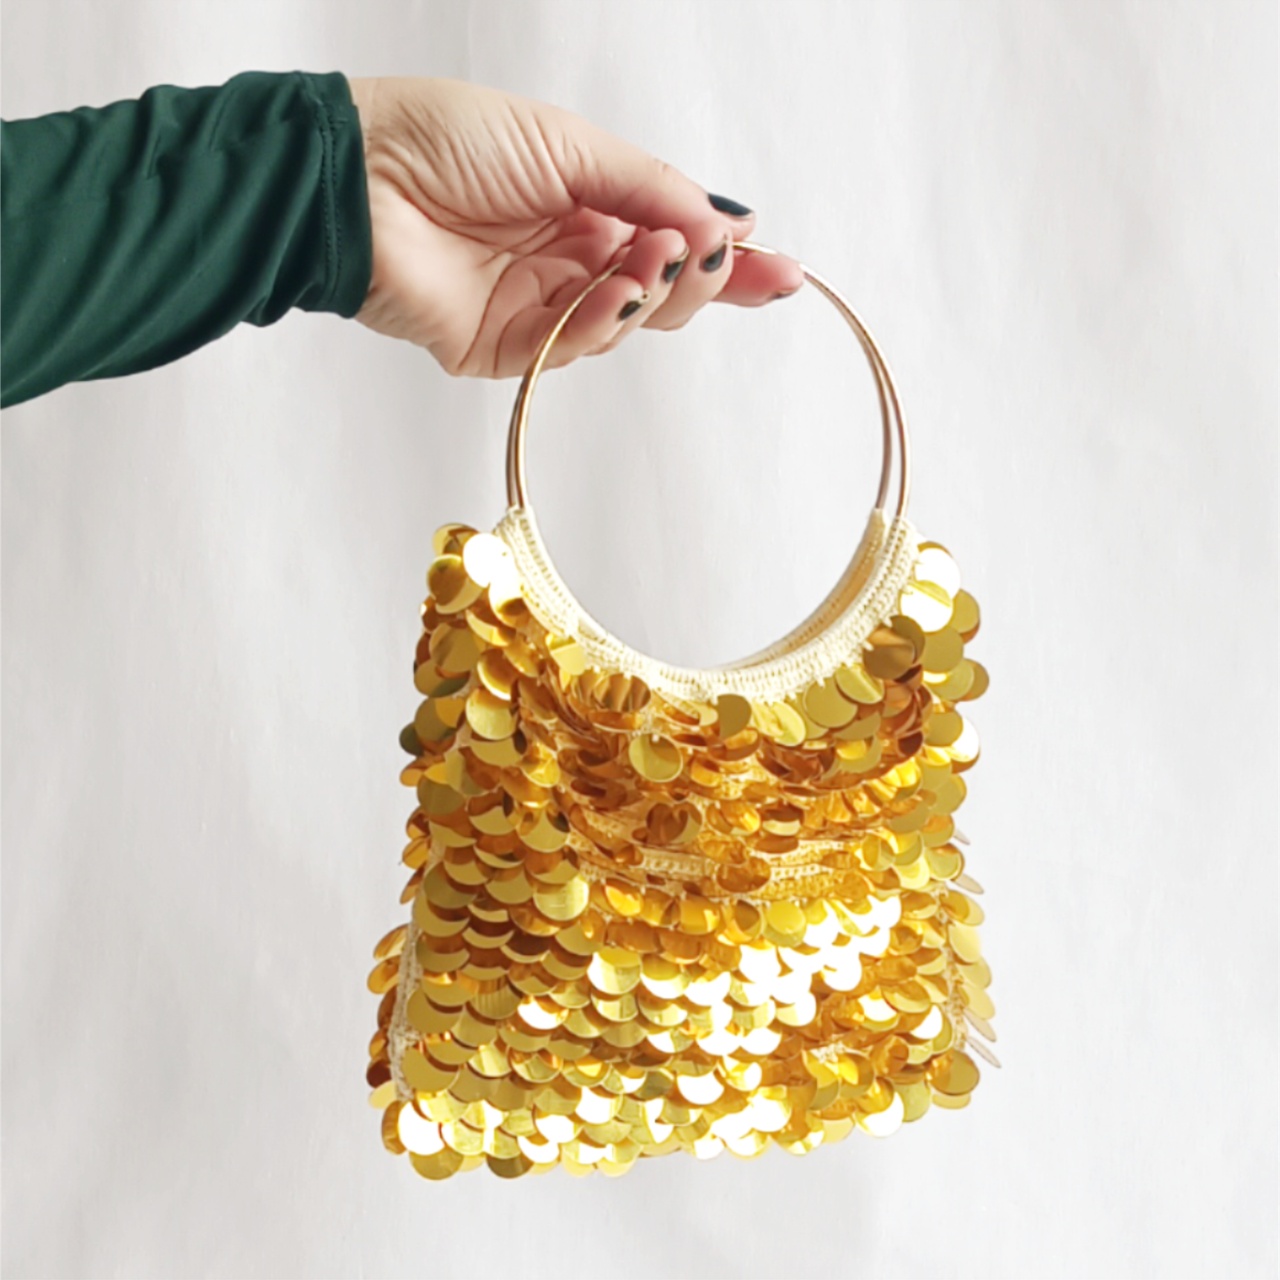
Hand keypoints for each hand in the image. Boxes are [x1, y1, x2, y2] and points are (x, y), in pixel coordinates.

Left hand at [345, 77, 803, 376]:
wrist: (360, 175)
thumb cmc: (448, 138)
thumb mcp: (569, 145)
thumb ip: (650, 186)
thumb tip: (729, 219)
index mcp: (585, 207)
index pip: (672, 242)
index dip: (726, 259)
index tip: (780, 267)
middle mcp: (567, 261)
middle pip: (659, 292)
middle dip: (702, 280)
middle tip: (720, 259)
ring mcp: (537, 309)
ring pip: (624, 324)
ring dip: (653, 292)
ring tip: (664, 256)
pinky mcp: (504, 350)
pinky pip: (571, 347)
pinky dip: (603, 319)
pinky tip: (617, 287)